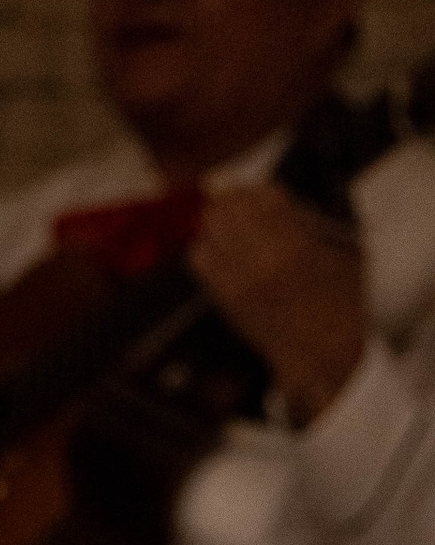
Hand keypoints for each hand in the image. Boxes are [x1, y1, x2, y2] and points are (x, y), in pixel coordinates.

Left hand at [189, 188, 368, 424]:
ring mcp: (240, 278)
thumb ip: (319, 221)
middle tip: (240, 204)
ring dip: (218, 220)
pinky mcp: (224, 296)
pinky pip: (198, 258)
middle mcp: (263, 258)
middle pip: (229, 206)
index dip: (261, 190)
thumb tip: (288, 197)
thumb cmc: (340, 304)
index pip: (263, 194)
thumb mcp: (346, 253)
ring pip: (209, 227)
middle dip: (235, 200)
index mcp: (297, 243)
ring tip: (229, 225)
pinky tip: (219, 250)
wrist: (320, 353)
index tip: (263, 194)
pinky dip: (205, 247)